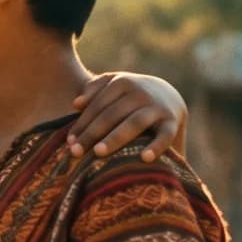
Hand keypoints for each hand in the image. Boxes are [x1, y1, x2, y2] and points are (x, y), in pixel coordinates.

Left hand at [70, 72, 187, 161]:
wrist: (169, 94)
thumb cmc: (130, 95)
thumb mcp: (114, 85)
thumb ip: (95, 90)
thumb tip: (76, 104)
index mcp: (122, 82)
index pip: (97, 106)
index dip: (81, 124)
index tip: (69, 142)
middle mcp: (140, 92)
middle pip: (110, 115)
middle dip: (91, 134)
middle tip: (75, 152)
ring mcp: (157, 107)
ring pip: (133, 123)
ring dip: (114, 138)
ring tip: (98, 152)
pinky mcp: (173, 122)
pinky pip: (165, 135)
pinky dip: (156, 146)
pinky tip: (144, 158)